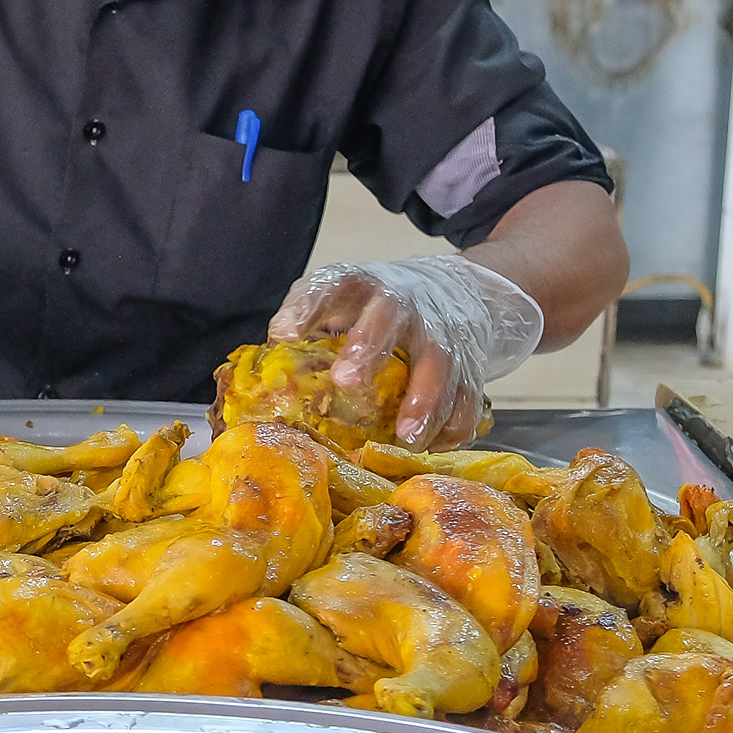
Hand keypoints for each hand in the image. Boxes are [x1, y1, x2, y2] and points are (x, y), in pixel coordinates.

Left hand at [269, 255, 544, 446]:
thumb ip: (307, 331)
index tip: (282, 333)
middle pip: (388, 317)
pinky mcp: (470, 362)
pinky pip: (470, 395)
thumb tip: (262, 381)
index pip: (330, 285)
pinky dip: (457, 424)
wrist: (456, 292)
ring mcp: (440, 331)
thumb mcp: (341, 303)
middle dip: (368, 347)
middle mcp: (403, 302)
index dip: (306, 307)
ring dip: (425, 400)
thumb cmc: (377, 310)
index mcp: (361, 286)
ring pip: (440, 361)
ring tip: (407, 436)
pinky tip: (436, 447)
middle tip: (346, 381)